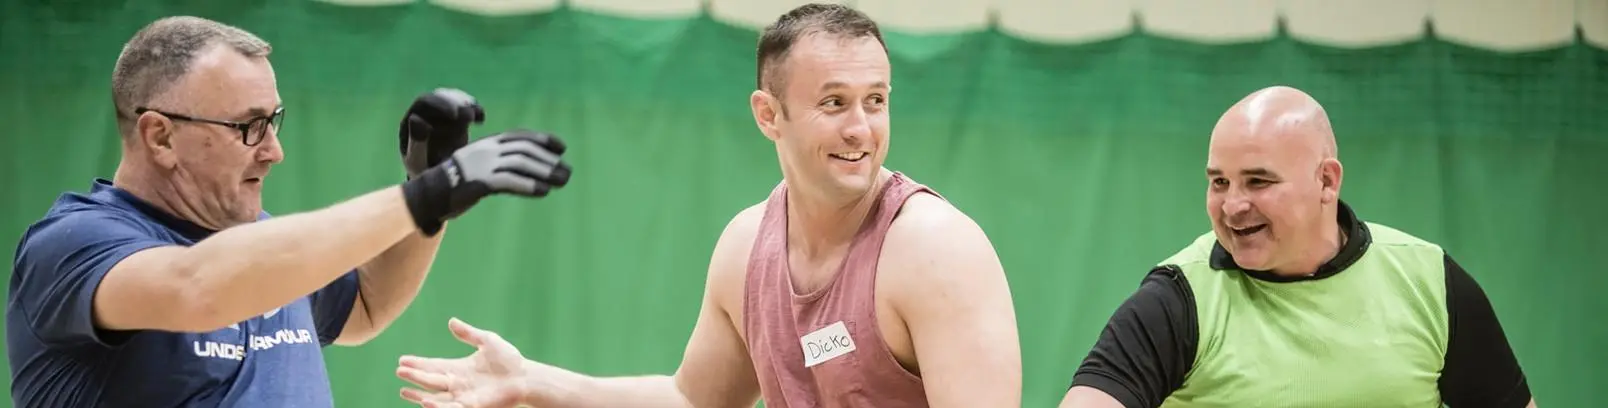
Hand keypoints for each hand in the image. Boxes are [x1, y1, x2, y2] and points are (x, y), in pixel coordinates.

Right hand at [398, 318, 529, 407]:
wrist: (525, 376)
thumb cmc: (509, 360)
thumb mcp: (487, 341)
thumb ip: (468, 333)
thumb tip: (451, 321)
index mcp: (459, 368)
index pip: (433, 366)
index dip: (418, 363)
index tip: (402, 360)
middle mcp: (458, 384)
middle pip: (430, 380)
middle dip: (414, 376)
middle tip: (398, 371)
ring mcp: (463, 396)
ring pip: (436, 397)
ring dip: (419, 395)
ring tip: (403, 392)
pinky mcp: (472, 405)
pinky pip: (452, 407)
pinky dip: (438, 406)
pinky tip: (426, 402)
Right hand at [400, 129, 571, 234]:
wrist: (429, 194)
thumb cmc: (456, 182)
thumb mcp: (479, 166)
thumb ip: (500, 163)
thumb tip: (528, 169)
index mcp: (487, 143)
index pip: (520, 136)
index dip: (542, 140)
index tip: (561, 147)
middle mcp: (487, 150)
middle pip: (524, 150)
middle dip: (548, 161)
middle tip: (567, 173)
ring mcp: (482, 165)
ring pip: (520, 164)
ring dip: (544, 173)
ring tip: (562, 182)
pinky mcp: (479, 182)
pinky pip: (508, 182)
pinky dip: (528, 186)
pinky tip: (543, 192)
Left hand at [401, 88, 484, 177]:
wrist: (438, 184)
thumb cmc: (424, 175)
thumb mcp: (418, 162)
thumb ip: (416, 143)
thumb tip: (416, 118)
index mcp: (412, 122)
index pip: (424, 103)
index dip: (441, 104)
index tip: (456, 115)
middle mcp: (425, 114)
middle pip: (440, 97)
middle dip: (457, 103)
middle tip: (469, 116)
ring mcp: (441, 116)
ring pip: (454, 99)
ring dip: (467, 104)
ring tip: (475, 119)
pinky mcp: (456, 120)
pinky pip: (466, 107)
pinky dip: (475, 109)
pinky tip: (481, 120)